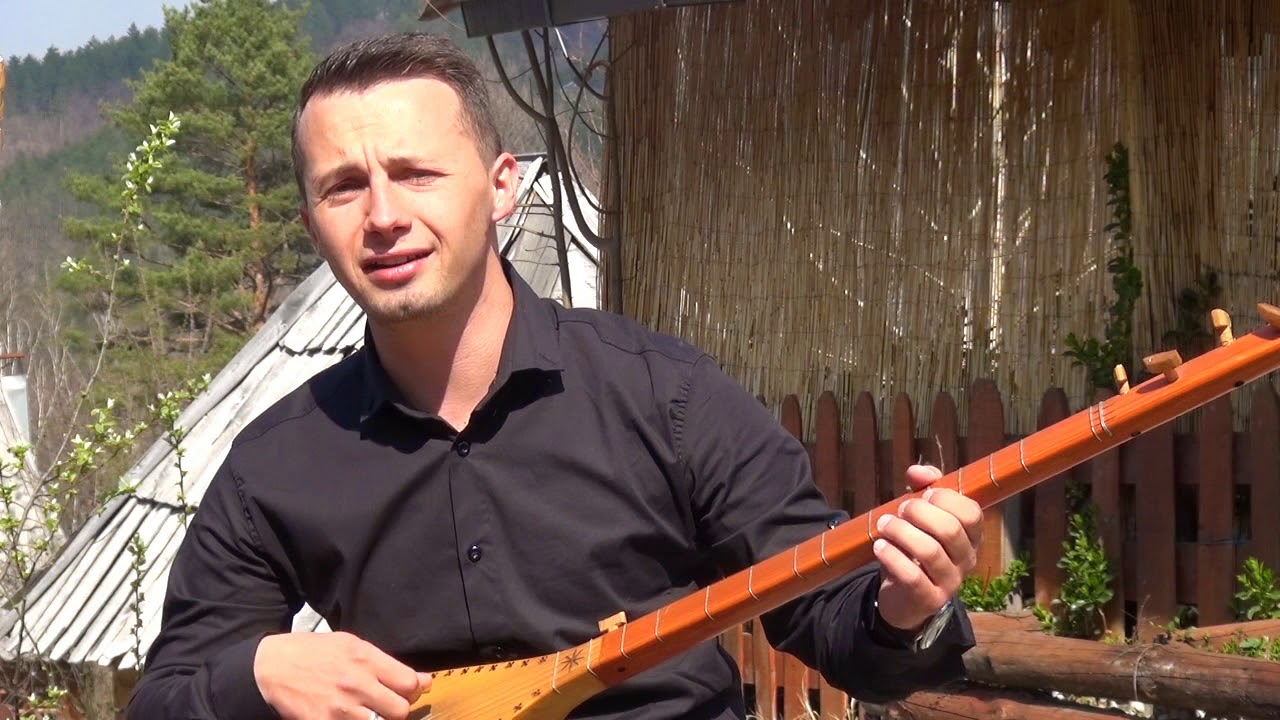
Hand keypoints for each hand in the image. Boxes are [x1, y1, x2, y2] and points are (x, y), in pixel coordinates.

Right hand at [254, 632, 430, 719]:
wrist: (272, 667)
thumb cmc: (315, 652)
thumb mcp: (351, 645)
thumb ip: (386, 663)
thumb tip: (421, 681)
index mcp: (365, 659)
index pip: (410, 684)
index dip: (415, 689)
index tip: (411, 690)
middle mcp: (356, 684)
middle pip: (400, 710)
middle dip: (399, 708)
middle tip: (390, 703)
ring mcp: (340, 709)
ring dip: (379, 719)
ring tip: (369, 710)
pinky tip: (352, 717)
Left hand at [873, 463, 981, 632]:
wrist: (903, 595)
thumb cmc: (915, 547)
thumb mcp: (922, 516)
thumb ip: (924, 487)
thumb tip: (917, 471)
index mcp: (971, 536)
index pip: (971, 513)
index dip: (946, 498)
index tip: (923, 494)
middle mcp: (967, 559)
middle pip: (950, 529)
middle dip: (919, 513)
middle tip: (899, 510)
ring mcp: (950, 582)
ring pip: (930, 551)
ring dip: (901, 532)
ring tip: (883, 525)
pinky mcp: (929, 600)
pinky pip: (912, 576)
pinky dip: (892, 557)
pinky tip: (879, 547)